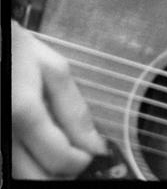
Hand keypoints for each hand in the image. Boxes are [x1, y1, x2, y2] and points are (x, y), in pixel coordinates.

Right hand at [12, 19, 106, 177]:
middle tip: (78, 156)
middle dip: (65, 174)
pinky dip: (30, 164)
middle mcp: (4, 134)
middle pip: (37, 179)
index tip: (92, 152)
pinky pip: (12, 166)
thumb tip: (95, 144)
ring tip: (61, 149)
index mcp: (23, 112)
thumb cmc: (18, 53)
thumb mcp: (55, 70)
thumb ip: (75, 110)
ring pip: (22, 178)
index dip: (82, 161)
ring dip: (46, 172)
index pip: (59, 159)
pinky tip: (41, 147)